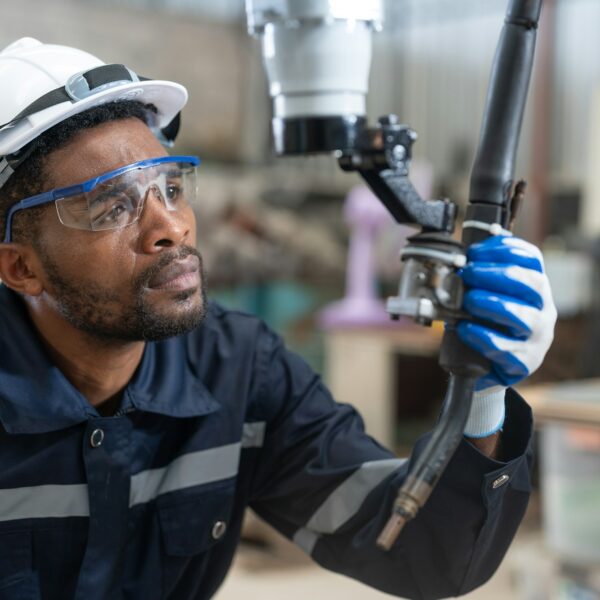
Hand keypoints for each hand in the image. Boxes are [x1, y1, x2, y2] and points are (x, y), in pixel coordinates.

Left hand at [456, 235, 556, 436]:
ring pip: (523, 316)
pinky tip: (464, 328)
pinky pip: (506, 349)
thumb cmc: (488, 322)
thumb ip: (487, 265)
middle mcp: (542, 309)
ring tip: (468, 300)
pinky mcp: (523, 362)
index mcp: (534, 286)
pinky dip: (483, 336)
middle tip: (468, 273)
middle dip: (496, 274)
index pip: (531, 259)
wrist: (486, 366)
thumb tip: (487, 231)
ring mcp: (536, 337)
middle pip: (531, 284)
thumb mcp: (489, 292)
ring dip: (492, 303)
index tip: (476, 251)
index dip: (505, 250)